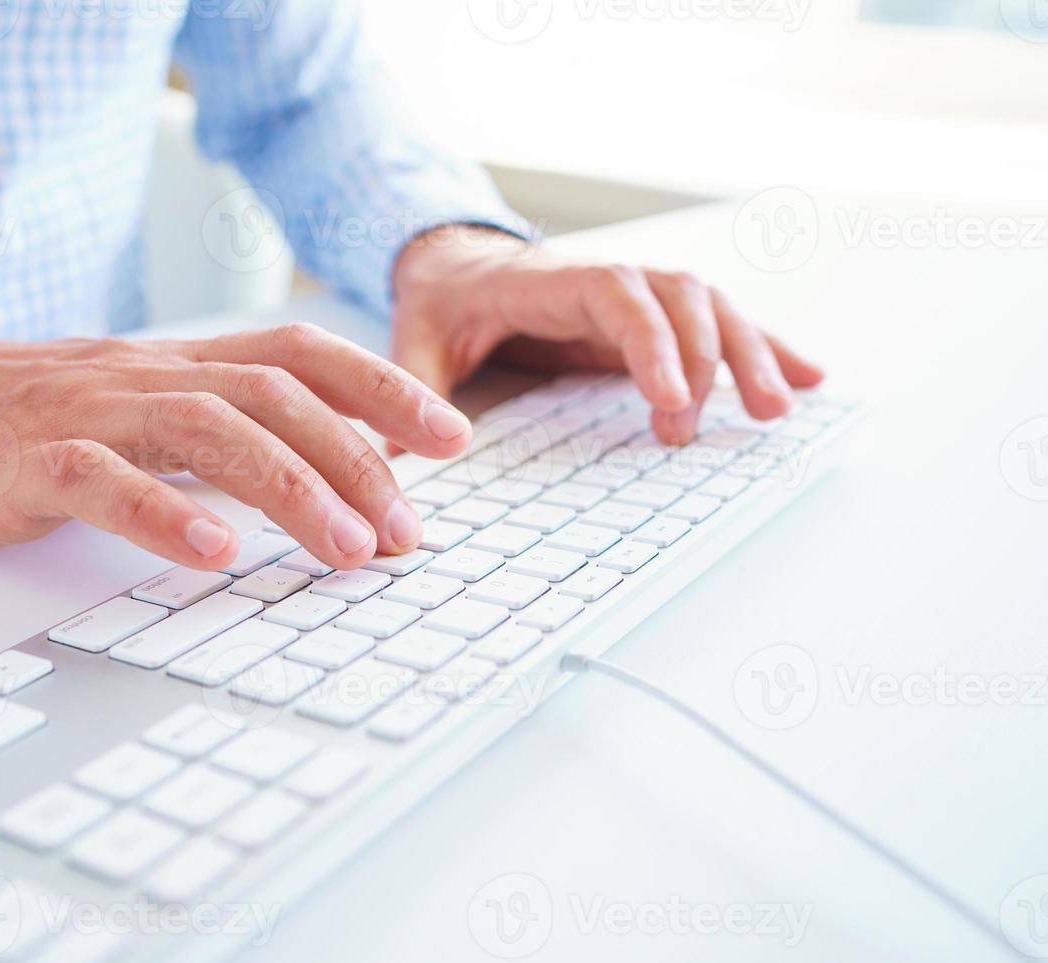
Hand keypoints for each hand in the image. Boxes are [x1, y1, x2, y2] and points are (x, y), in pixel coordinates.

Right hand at [0, 324, 471, 564]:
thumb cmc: (34, 417)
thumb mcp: (142, 413)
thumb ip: (226, 435)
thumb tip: (331, 478)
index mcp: (178, 363)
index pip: (300, 354)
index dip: (383, 388)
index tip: (452, 438)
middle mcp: (144, 373)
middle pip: (272, 395)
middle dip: (357, 459)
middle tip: (407, 531)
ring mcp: (84, 411)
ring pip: (205, 429)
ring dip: (290, 488)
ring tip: (346, 549)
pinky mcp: (24, 459)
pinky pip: (99, 479)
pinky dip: (162, 512)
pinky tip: (212, 551)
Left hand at [390, 227, 824, 446]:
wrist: (455, 261)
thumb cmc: (442, 300)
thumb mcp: (416, 338)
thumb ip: (412, 386)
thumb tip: (400, 456)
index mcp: (553, 280)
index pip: (619, 299)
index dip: (652, 345)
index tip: (670, 401)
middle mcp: (607, 279)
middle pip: (681, 301)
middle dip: (708, 360)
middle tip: (710, 428)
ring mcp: (637, 296)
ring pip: (711, 309)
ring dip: (750, 354)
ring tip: (780, 411)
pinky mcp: (653, 319)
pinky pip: (717, 325)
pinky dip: (764, 347)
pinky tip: (808, 378)